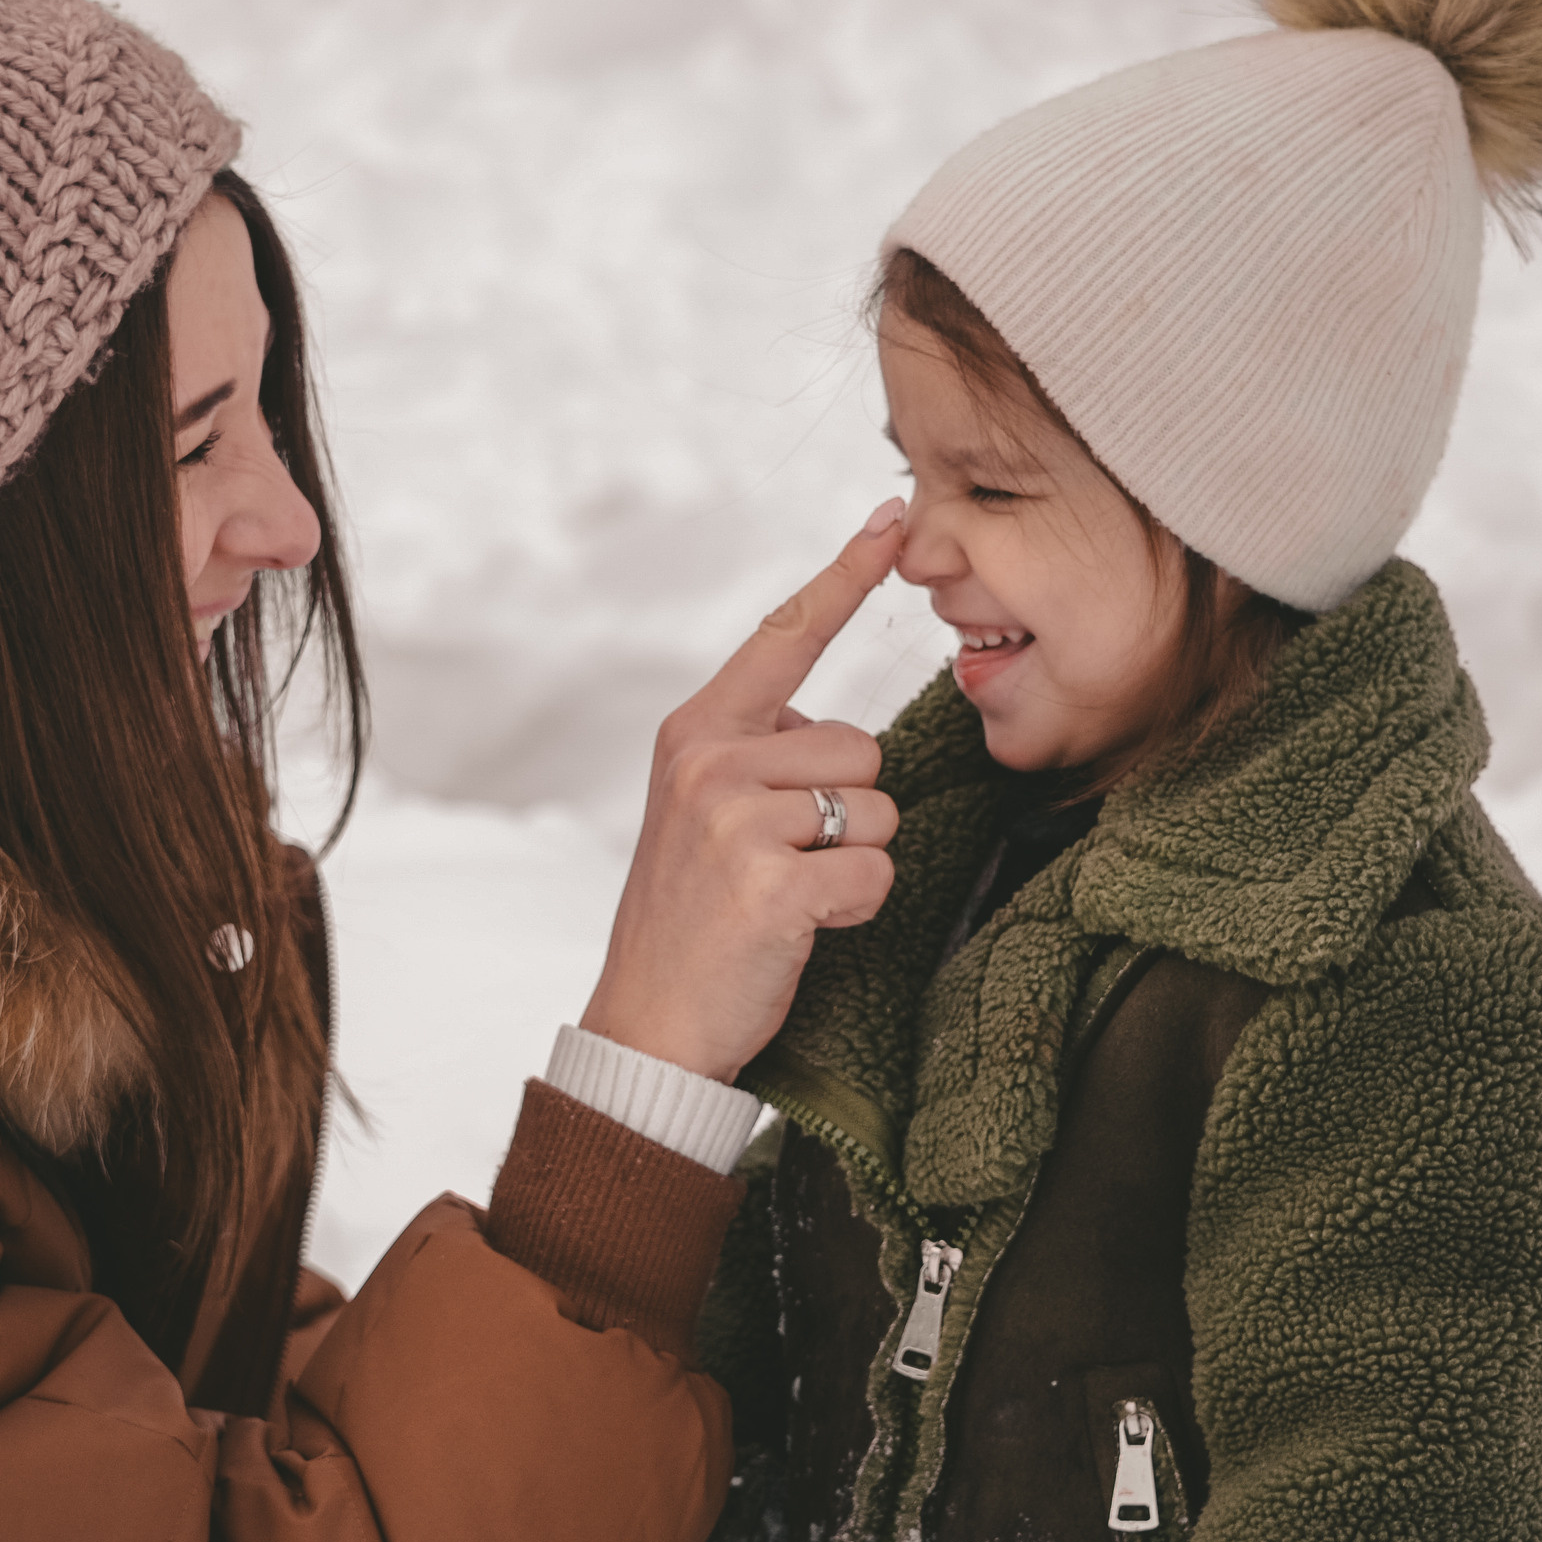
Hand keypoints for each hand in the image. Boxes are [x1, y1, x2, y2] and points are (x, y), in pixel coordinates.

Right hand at [580, 500, 907, 1082]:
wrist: (648, 1023)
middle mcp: (710, 761)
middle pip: (861, 744)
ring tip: (787, 896)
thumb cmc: (692, 920)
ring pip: (876, 809)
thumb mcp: (700, 812)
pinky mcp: (770, 883)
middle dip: (848, 810)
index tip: (893, 518)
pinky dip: (855, 909)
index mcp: (694, 732)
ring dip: (854, 862)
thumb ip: (754, 755)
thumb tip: (827, 728)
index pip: (784, 635)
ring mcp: (735, 820)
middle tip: (782, 864)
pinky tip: (799, 929)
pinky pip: (874, 872)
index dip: (845, 576)